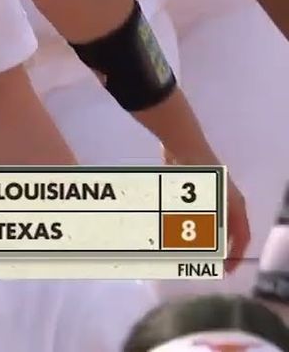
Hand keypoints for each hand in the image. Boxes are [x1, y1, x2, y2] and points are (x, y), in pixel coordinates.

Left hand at [165, 150, 250, 273]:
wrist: (183, 146)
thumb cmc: (199, 174)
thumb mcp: (208, 202)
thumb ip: (209, 225)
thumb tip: (207, 249)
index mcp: (235, 205)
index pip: (241, 235)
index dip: (235, 254)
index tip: (225, 270)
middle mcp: (226, 200)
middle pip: (224, 230)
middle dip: (216, 248)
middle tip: (205, 263)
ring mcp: (210, 193)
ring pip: (208, 222)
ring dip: (200, 237)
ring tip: (189, 252)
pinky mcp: (193, 188)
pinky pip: (192, 212)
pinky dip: (187, 224)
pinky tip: (174, 232)